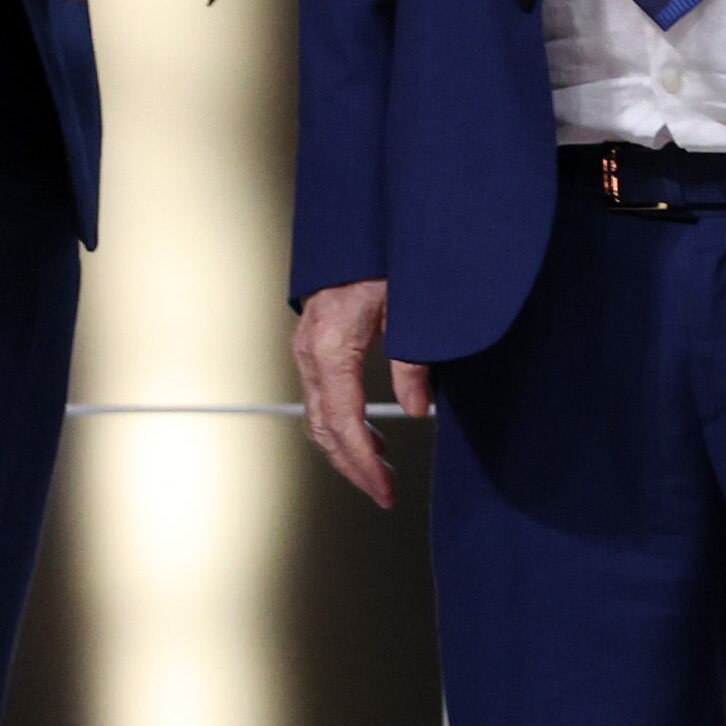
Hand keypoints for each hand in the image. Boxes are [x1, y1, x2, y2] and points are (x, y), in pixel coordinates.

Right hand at [294, 280, 431, 506]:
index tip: (383, 489)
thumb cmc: (383, 258)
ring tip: (381, 473)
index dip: (363, 463)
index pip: (342, 423)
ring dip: (349, 450)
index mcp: (331, 347)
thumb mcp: (410, 307)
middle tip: (385, 493)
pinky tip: (371, 439)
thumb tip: (418, 409)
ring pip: (319, 418)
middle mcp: (310, 353)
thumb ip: (413, 359)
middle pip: (324, 429)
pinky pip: (322, 399)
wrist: (359, 231)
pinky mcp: (313, 348)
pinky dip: (343, 426)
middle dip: (354, 467)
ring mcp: (306, 350)